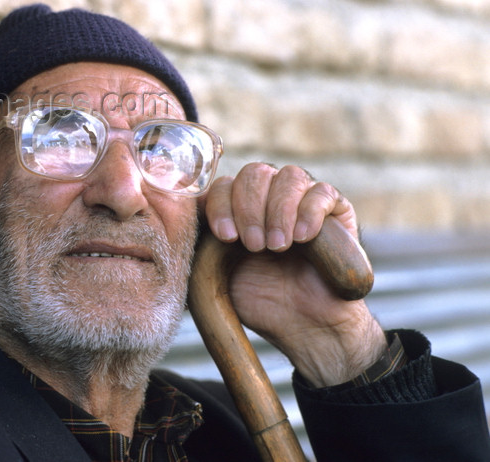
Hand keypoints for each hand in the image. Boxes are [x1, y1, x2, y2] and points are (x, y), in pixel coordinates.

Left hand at [200, 163, 386, 386]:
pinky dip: (309, 211)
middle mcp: (268, 196)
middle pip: (254, 173)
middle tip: (255, 246)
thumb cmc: (258, 299)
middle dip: (249, 208)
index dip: (221, 206)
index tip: (226, 238)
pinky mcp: (335, 209)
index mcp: (237, 207)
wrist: (304, 325)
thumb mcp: (217, 274)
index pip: (222, 185)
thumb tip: (176, 219)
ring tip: (278, 246)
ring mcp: (302, 199)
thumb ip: (199, 246)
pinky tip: (303, 237)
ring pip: (288, 176)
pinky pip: (321, 192)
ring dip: (278, 210)